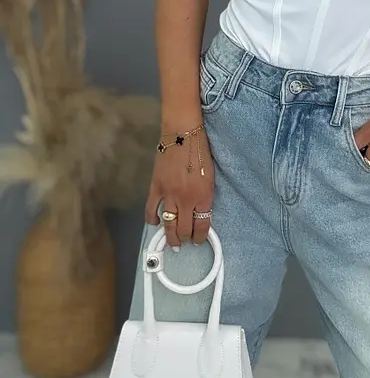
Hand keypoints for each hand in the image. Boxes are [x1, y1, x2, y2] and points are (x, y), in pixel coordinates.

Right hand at [144, 129, 214, 249]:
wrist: (183, 135)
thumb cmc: (201, 152)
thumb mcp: (211, 176)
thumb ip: (205, 195)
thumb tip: (199, 211)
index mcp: (204, 196)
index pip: (202, 225)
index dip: (200, 236)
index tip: (198, 240)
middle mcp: (187, 199)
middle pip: (184, 229)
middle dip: (184, 239)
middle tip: (184, 242)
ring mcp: (170, 195)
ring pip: (168, 224)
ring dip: (170, 236)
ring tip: (171, 241)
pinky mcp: (156, 188)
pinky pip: (151, 210)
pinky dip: (152, 219)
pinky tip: (155, 222)